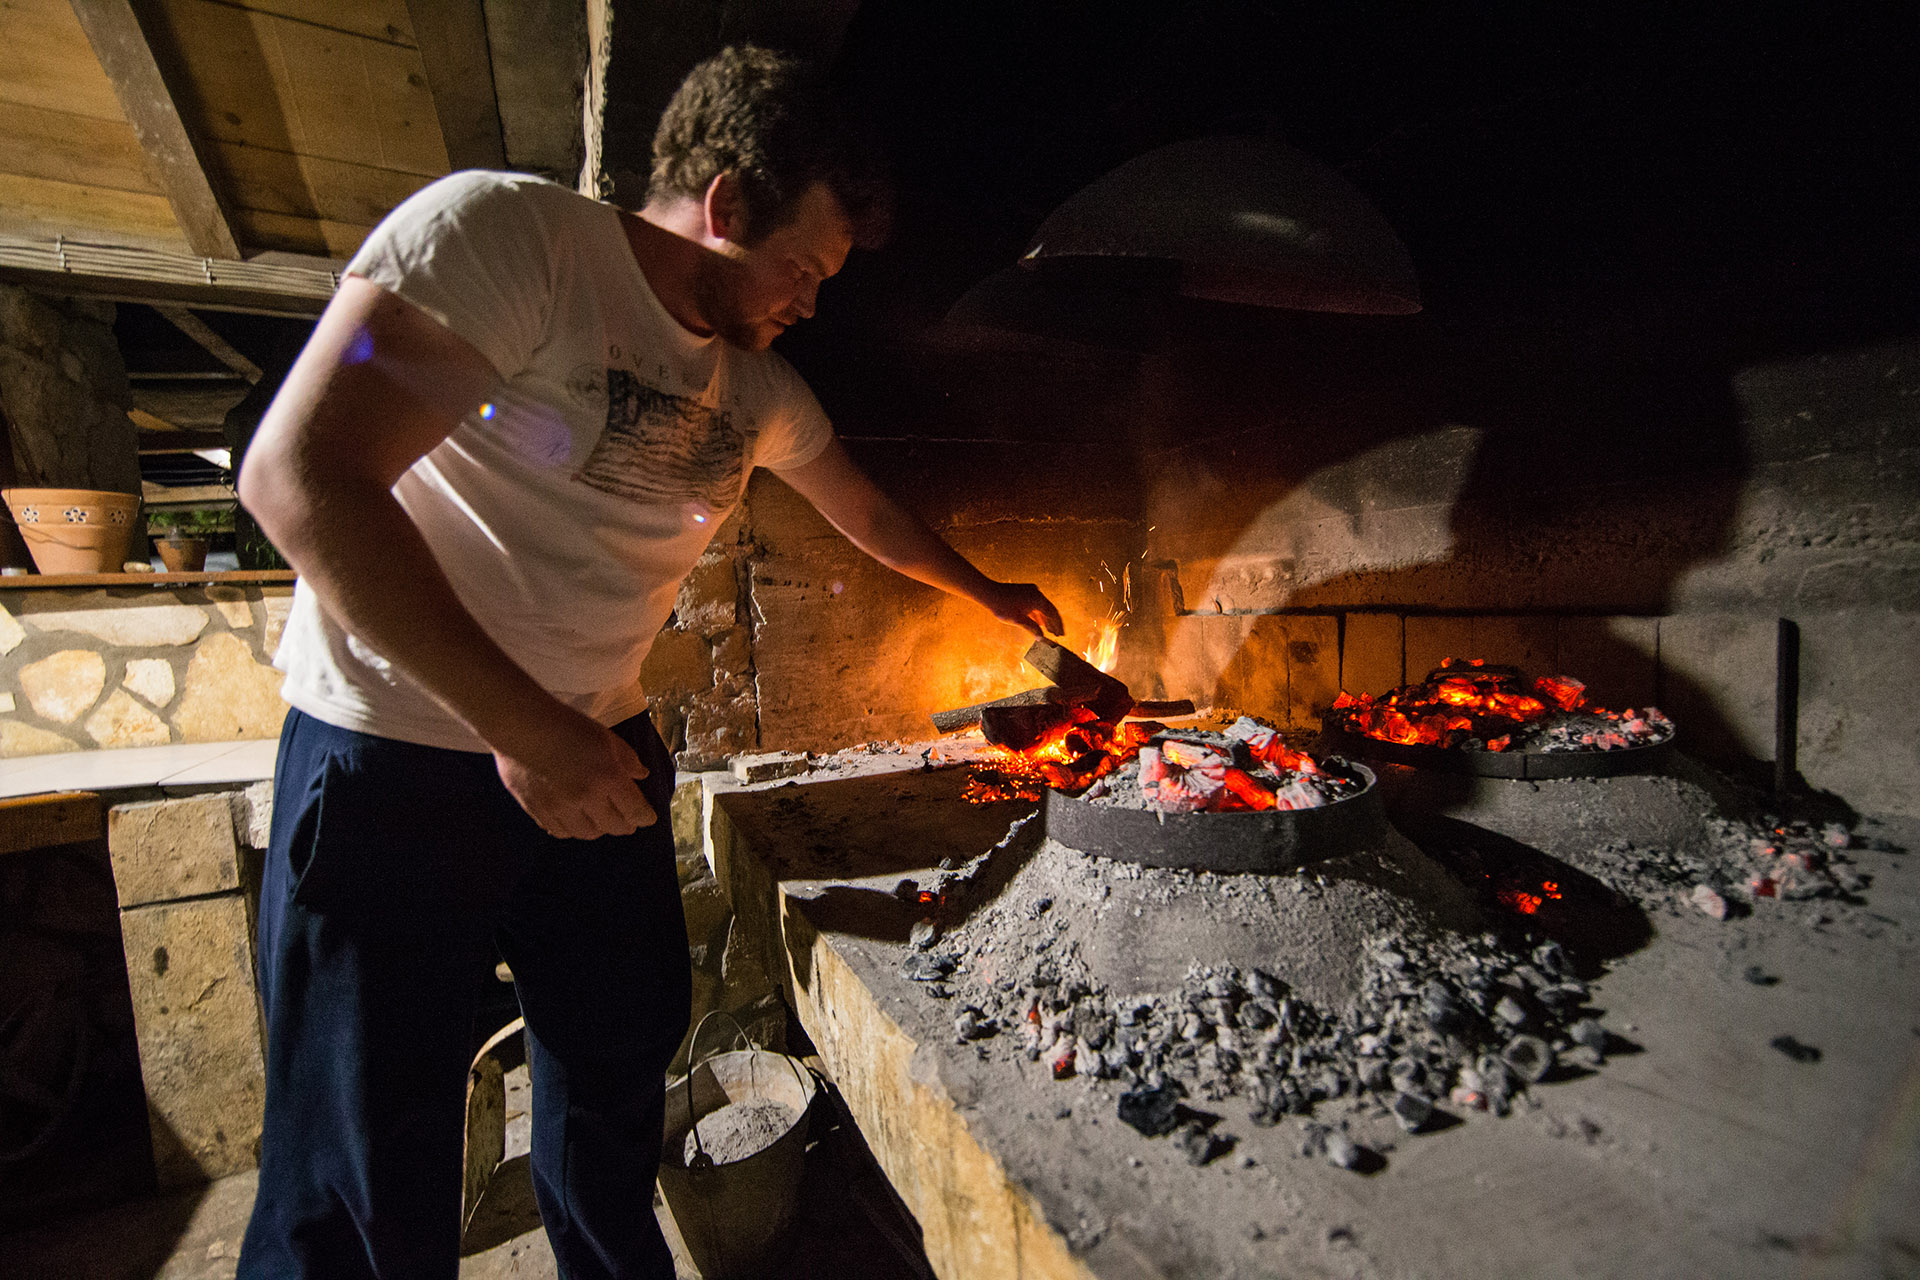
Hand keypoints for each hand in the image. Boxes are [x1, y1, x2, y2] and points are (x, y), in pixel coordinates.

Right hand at [491, 704, 656, 838]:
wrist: (520, 725)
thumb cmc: (566, 725)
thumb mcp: (605, 737)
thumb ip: (627, 759)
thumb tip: (641, 775)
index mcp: (607, 777)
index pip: (635, 810)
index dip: (644, 817)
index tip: (647, 818)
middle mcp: (585, 798)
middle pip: (613, 827)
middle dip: (624, 825)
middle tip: (627, 822)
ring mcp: (560, 807)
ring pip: (586, 833)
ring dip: (598, 828)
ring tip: (599, 820)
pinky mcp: (538, 810)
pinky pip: (560, 831)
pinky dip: (572, 829)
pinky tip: (573, 819)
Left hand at [979, 581, 1063, 638]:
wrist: (989, 593)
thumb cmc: (1002, 607)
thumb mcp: (1018, 620)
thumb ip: (1032, 629)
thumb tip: (1042, 638)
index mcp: (1038, 600)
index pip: (1053, 615)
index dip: (1057, 626)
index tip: (1061, 635)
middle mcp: (1037, 593)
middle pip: (1050, 610)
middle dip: (1054, 623)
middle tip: (1058, 634)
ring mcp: (1032, 591)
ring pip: (1042, 607)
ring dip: (1046, 619)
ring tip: (1049, 631)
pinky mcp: (1026, 591)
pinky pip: (1036, 603)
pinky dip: (1038, 613)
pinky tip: (1039, 622)